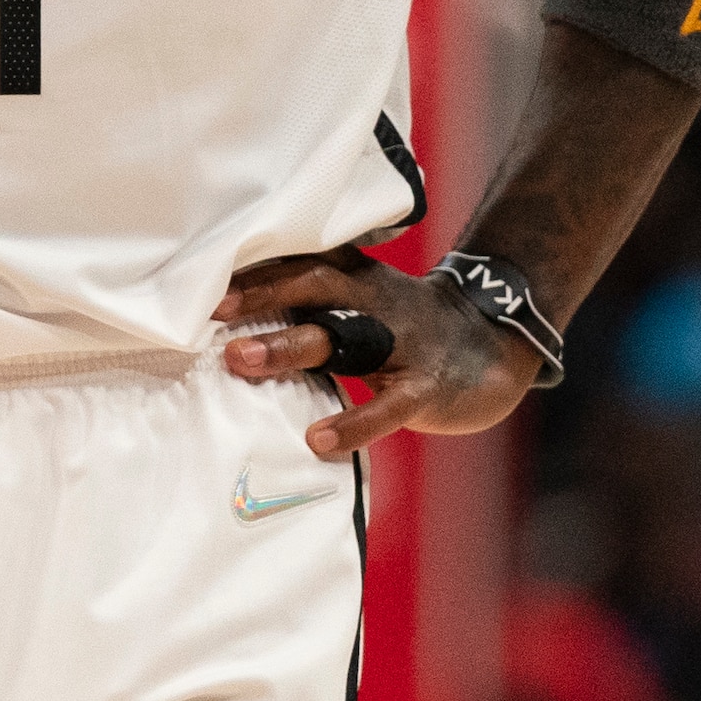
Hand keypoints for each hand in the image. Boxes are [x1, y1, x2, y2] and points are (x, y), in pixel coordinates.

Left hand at [216, 252, 540, 460]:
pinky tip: (318, 439)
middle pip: (315, 288)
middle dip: (262, 297)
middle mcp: (376, 303)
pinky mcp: (428, 386)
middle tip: (212, 314)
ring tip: (240, 362)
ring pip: (343, 338)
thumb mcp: (367, 303)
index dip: (257, 266)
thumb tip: (232, 321)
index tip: (202, 271)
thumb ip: (314, 306)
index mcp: (360, 281)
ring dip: (289, 346)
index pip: (304, 261)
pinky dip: (354, 421)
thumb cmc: (410, 328)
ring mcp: (403, 343)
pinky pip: (390, 404)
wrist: (498, 344)